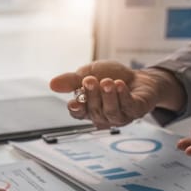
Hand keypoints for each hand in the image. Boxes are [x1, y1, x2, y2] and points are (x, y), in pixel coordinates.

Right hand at [49, 60, 184, 127]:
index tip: (74, 102)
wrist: (138, 76)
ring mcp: (121, 116)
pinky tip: (119, 85)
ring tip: (107, 82)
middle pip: (94, 112)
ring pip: (111, 112)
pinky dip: (123, 96)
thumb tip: (52, 84)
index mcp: (89, 109)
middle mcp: (103, 116)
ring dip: (108, 96)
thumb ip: (71, 81)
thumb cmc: (111, 76)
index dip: (76, 109)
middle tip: (90, 80)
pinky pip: (128, 107)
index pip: (78, 114)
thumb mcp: (88, 73)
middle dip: (92, 95)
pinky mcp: (136, 111)